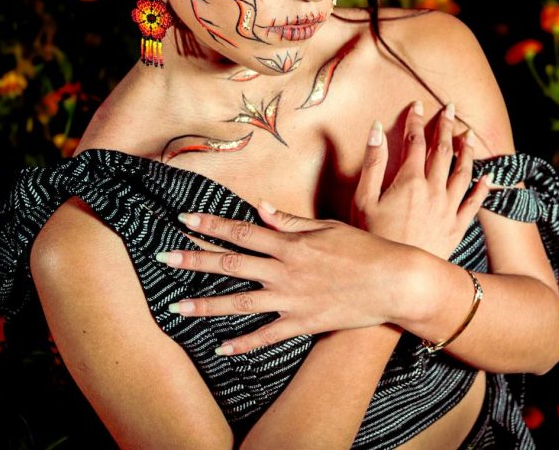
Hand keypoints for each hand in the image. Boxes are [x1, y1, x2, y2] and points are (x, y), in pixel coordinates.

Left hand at [157, 207, 413, 354]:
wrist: (393, 281)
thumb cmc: (365, 249)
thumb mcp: (329, 227)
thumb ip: (292, 221)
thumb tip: (262, 209)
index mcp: (291, 243)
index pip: (242, 232)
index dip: (211, 224)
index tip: (185, 219)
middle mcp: (285, 271)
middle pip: (230, 265)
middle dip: (194, 260)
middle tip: (164, 257)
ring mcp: (291, 299)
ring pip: (239, 303)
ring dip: (205, 305)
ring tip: (175, 307)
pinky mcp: (303, 322)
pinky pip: (267, 335)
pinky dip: (243, 343)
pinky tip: (221, 348)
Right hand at [353, 100, 491, 259]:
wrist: (396, 277)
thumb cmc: (372, 239)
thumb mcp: (362, 200)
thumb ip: (372, 163)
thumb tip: (375, 129)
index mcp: (409, 181)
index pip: (415, 142)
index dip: (415, 121)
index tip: (417, 105)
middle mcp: (434, 190)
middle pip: (443, 150)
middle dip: (445, 126)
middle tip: (449, 109)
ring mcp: (448, 209)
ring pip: (463, 172)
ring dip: (467, 151)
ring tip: (469, 135)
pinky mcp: (457, 227)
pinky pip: (474, 203)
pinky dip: (483, 188)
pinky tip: (489, 177)